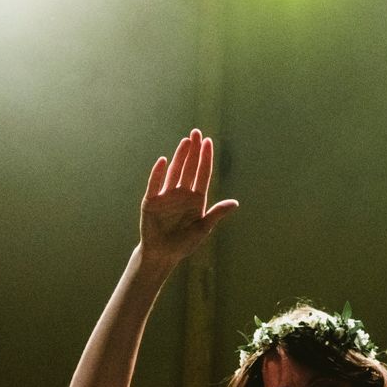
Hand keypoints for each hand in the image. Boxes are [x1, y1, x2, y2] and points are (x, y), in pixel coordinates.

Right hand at [140, 129, 237, 263]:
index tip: (209, 142)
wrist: (162, 255)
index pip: (203, 174)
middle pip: (189, 168)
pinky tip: (163, 161)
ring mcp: (166, 196)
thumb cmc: (184, 243)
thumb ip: (216, 214)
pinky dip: (158, 173)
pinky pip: (155, 184)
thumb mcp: (203, 229)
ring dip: (180, 157)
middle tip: (196, 132)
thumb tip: (236, 203)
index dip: (205, 158)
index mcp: (196, 199)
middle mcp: (182, 194)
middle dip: (193, 151)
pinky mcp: (151, 201)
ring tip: (185, 141)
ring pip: (174, 172)